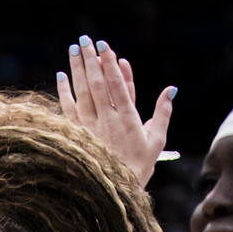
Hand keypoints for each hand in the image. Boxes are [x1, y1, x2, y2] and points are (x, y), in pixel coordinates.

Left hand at [57, 36, 173, 186]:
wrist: (113, 192)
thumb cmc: (138, 168)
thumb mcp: (156, 142)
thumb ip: (162, 113)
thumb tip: (171, 89)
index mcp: (128, 119)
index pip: (118, 85)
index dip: (110, 64)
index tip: (105, 46)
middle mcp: (107, 121)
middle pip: (97, 84)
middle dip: (91, 59)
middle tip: (86, 39)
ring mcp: (90, 128)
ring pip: (82, 93)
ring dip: (77, 69)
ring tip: (74, 48)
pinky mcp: (77, 135)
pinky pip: (68, 110)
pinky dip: (64, 92)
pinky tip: (61, 76)